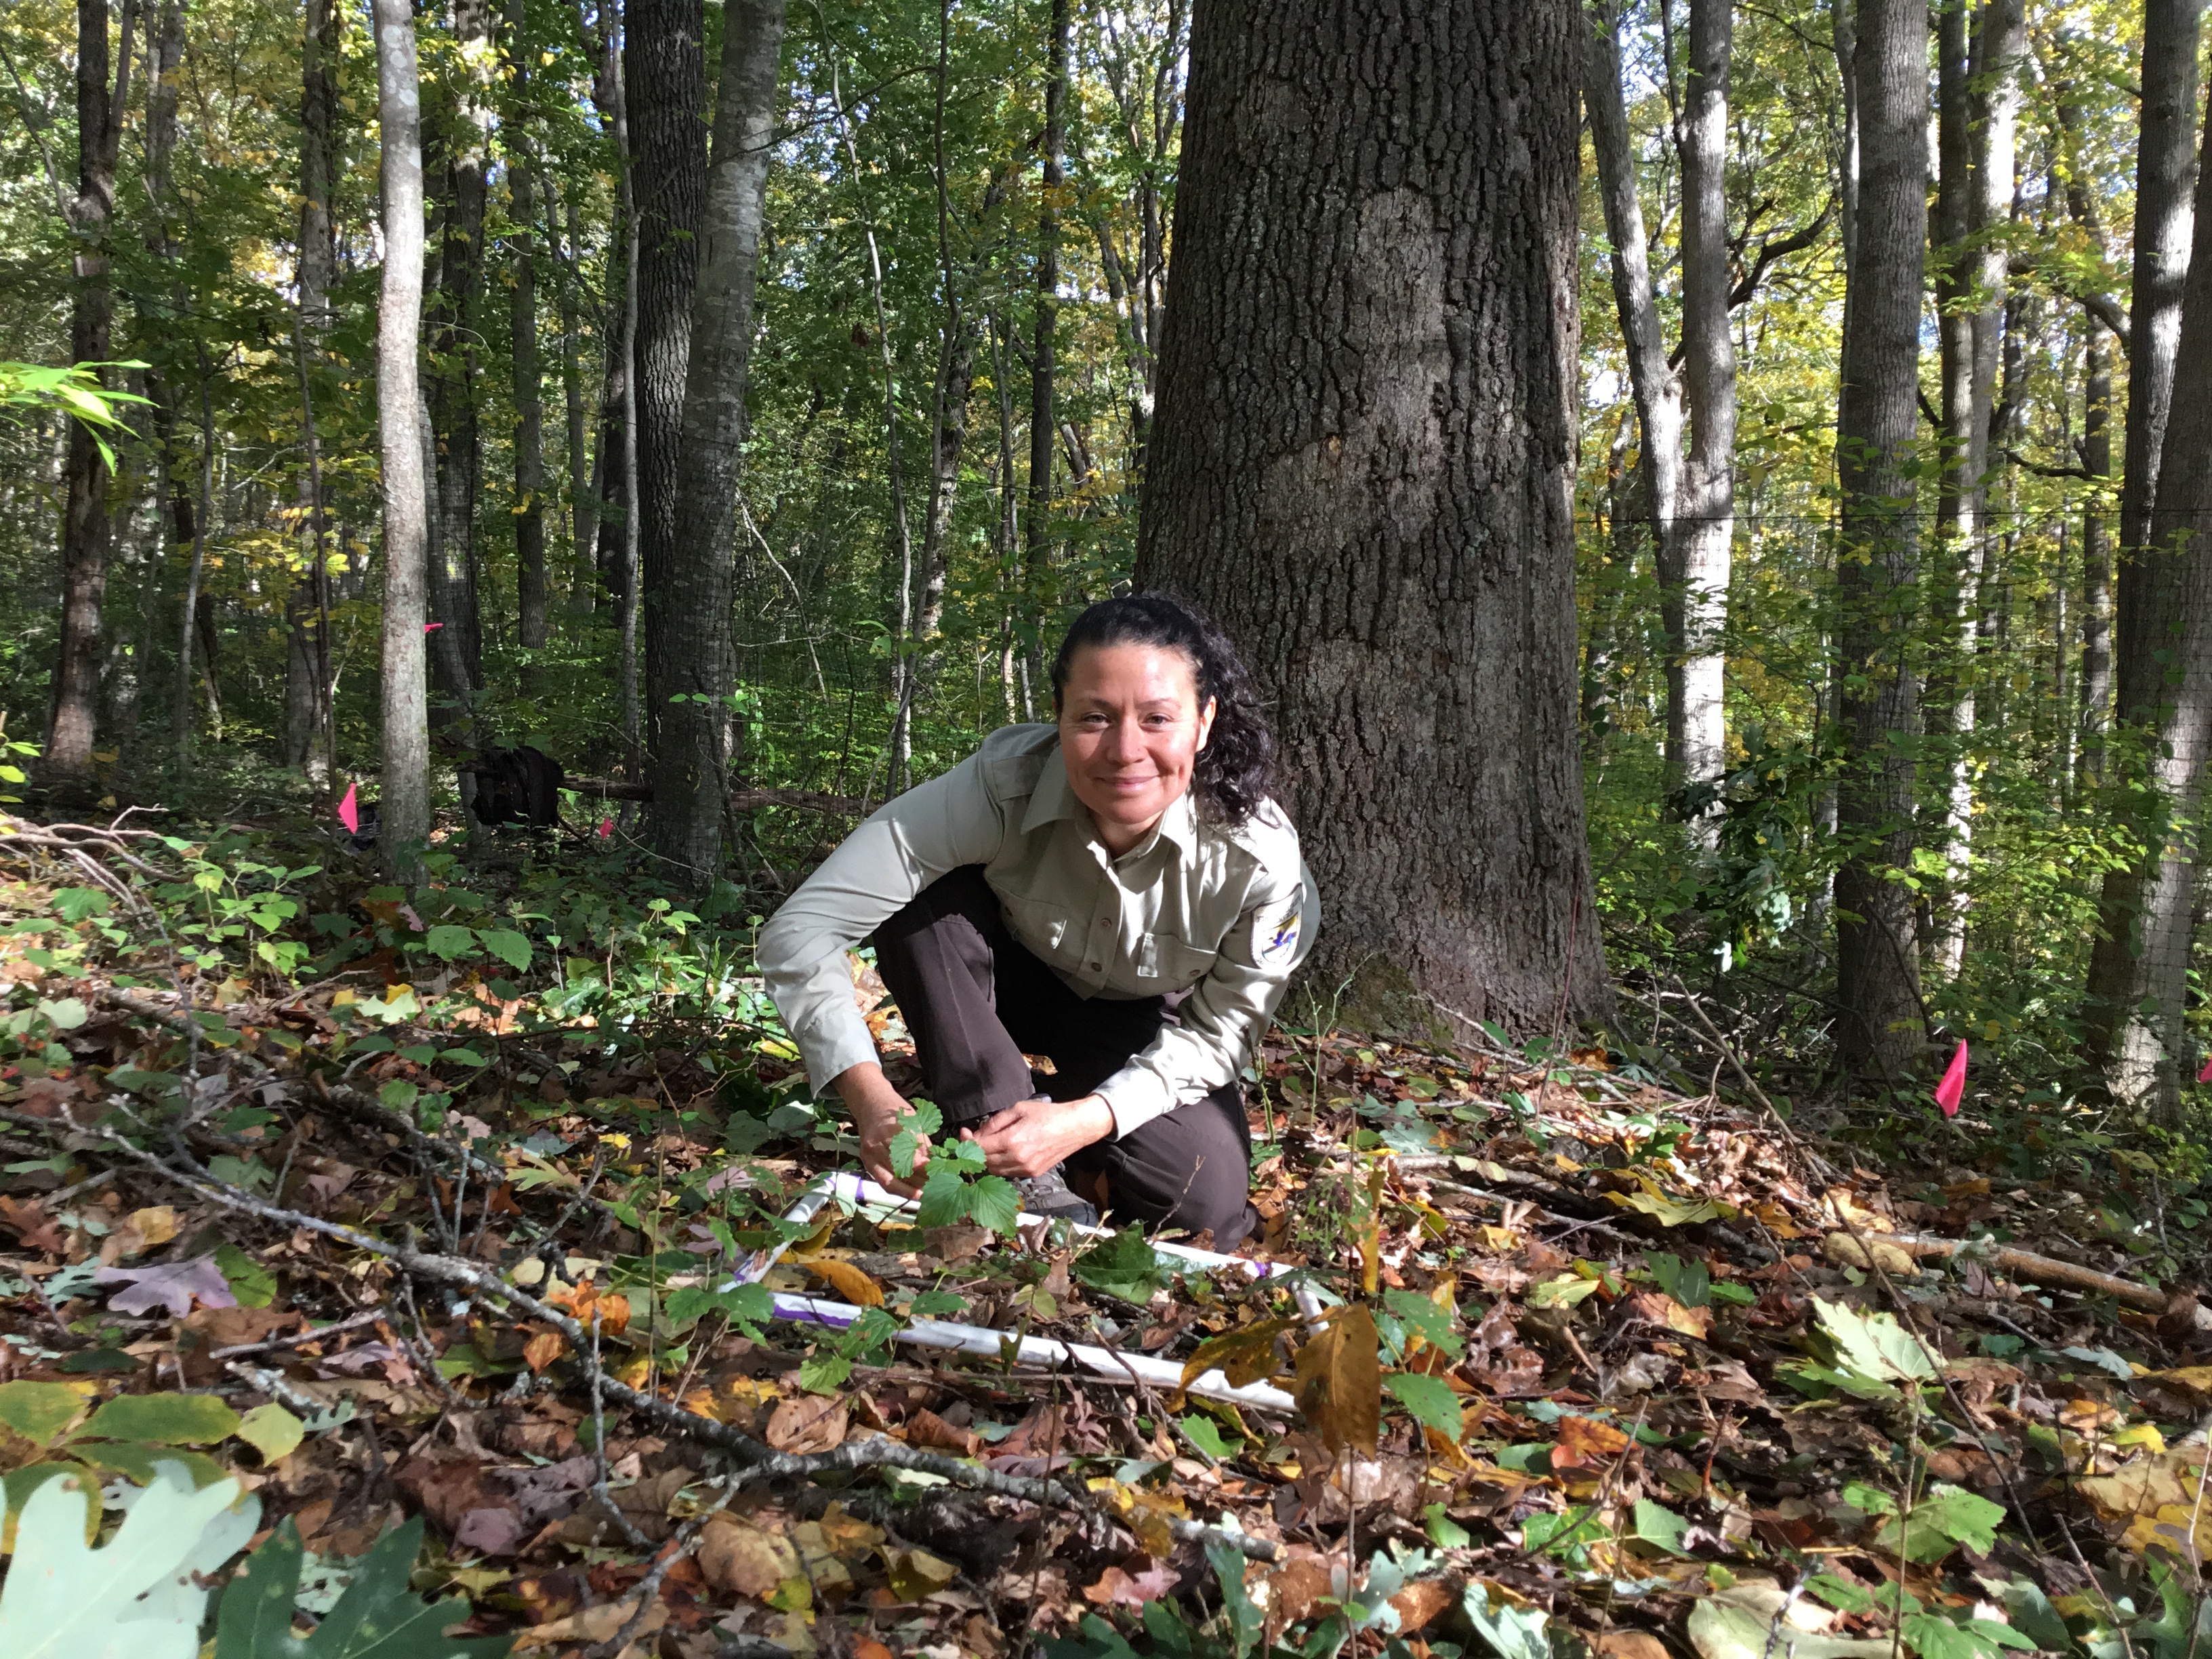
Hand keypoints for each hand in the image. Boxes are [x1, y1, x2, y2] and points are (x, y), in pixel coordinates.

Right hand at [835, 1063, 928, 1197]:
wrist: (870, 1102)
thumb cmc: (895, 1109)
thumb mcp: (914, 1122)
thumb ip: (923, 1145)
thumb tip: (936, 1166)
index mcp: (891, 1132)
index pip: (912, 1158)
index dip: (927, 1170)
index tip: (941, 1177)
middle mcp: (877, 1146)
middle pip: (900, 1173)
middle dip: (919, 1186)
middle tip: (935, 1193)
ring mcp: (869, 1156)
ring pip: (890, 1182)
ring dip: (908, 1192)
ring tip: (924, 1197)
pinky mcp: (865, 1163)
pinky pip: (882, 1181)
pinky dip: (897, 1188)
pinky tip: (910, 1192)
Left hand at [964, 1095, 1115, 1179]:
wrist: (1075, 1127)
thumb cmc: (1048, 1114)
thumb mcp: (1018, 1109)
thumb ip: (994, 1122)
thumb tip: (977, 1133)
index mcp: (1012, 1141)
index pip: (980, 1148)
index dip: (967, 1141)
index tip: (964, 1133)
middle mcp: (1017, 1159)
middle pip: (984, 1162)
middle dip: (975, 1152)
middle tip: (973, 1139)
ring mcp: (1026, 1169)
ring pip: (995, 1171)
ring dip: (987, 1160)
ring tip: (988, 1146)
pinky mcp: (1033, 1174)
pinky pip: (1008, 1173)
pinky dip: (1001, 1165)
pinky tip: (1003, 1153)